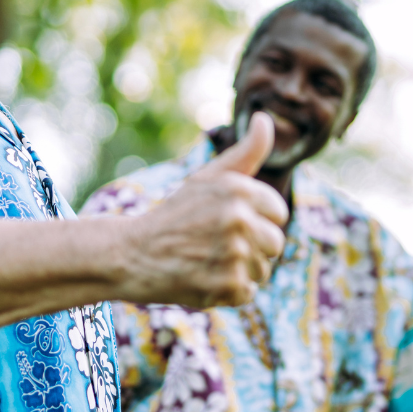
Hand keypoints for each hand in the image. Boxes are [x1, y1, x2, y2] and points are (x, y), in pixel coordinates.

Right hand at [118, 112, 288, 307]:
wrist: (133, 253)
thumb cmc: (176, 214)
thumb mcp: (208, 177)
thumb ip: (245, 152)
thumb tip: (265, 118)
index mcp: (240, 189)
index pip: (279, 214)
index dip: (255, 221)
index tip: (226, 223)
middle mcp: (239, 218)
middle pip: (276, 244)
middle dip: (251, 249)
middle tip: (215, 246)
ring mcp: (233, 253)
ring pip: (263, 271)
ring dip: (239, 272)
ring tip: (207, 261)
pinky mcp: (226, 285)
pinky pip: (247, 293)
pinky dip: (227, 292)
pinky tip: (202, 279)